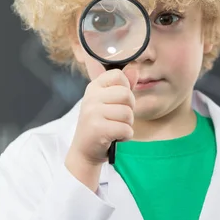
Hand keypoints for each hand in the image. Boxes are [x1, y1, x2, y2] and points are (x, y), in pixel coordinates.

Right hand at [65, 65, 138, 188]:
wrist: (84, 151)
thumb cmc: (100, 124)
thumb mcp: (108, 102)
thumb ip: (122, 86)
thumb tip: (135, 69)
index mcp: (94, 87)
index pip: (118, 75)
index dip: (125, 88)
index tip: (118, 101)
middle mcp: (91, 97)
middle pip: (127, 94)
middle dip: (129, 109)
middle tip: (118, 118)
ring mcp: (93, 112)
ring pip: (128, 113)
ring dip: (127, 125)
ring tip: (115, 128)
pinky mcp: (97, 128)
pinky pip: (125, 129)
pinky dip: (125, 136)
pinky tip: (115, 137)